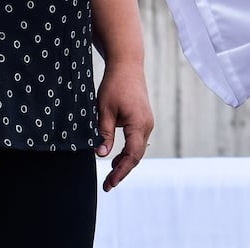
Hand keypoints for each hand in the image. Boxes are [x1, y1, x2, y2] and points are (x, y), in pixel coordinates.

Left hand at [95, 59, 152, 190]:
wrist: (127, 65)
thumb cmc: (114, 84)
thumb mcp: (104, 109)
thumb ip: (104, 133)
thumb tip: (102, 156)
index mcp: (139, 124)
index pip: (132, 156)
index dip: (121, 172)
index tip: (109, 183)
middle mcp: (147, 125)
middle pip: (137, 156)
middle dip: (123, 171)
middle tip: (108, 184)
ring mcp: (147, 122)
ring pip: (137, 149)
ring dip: (125, 162)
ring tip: (111, 174)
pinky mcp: (143, 119)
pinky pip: (137, 141)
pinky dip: (128, 151)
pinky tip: (116, 157)